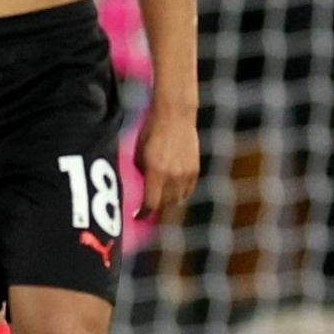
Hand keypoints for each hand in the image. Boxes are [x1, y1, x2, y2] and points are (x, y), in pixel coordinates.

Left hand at [135, 106, 199, 220]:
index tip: (137, 216)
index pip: (151, 203)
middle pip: (165, 205)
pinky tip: (173, 192)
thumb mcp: (138, 153)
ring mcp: (186, 174)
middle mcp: (173, 176)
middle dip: (156, 210)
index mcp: (156, 172)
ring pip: (178, 200)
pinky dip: (180, 194)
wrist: (175, 116)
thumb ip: (141, 172)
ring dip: (168, 204)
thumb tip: (140, 187)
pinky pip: (188, 190)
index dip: (143, 214)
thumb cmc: (151, 132)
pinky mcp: (195, 170)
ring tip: (160, 202)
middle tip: (148, 211)